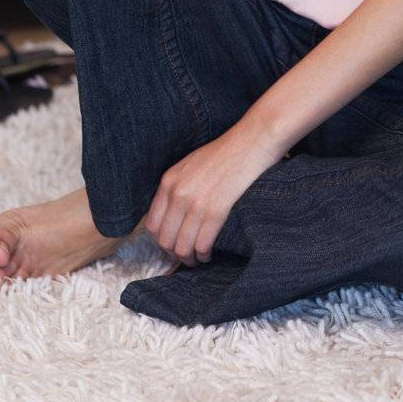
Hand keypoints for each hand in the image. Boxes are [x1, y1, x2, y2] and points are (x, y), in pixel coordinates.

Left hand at [143, 121, 281, 265]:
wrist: (250, 142)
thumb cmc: (224, 153)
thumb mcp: (190, 164)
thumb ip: (177, 187)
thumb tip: (171, 215)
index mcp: (169, 181)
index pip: (152, 224)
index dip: (161, 240)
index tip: (172, 243)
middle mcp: (178, 193)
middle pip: (165, 239)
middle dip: (174, 253)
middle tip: (185, 256)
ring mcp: (196, 203)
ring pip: (182, 247)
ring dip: (189, 259)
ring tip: (198, 258)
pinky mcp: (216, 211)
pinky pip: (202, 245)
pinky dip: (204, 254)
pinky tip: (209, 253)